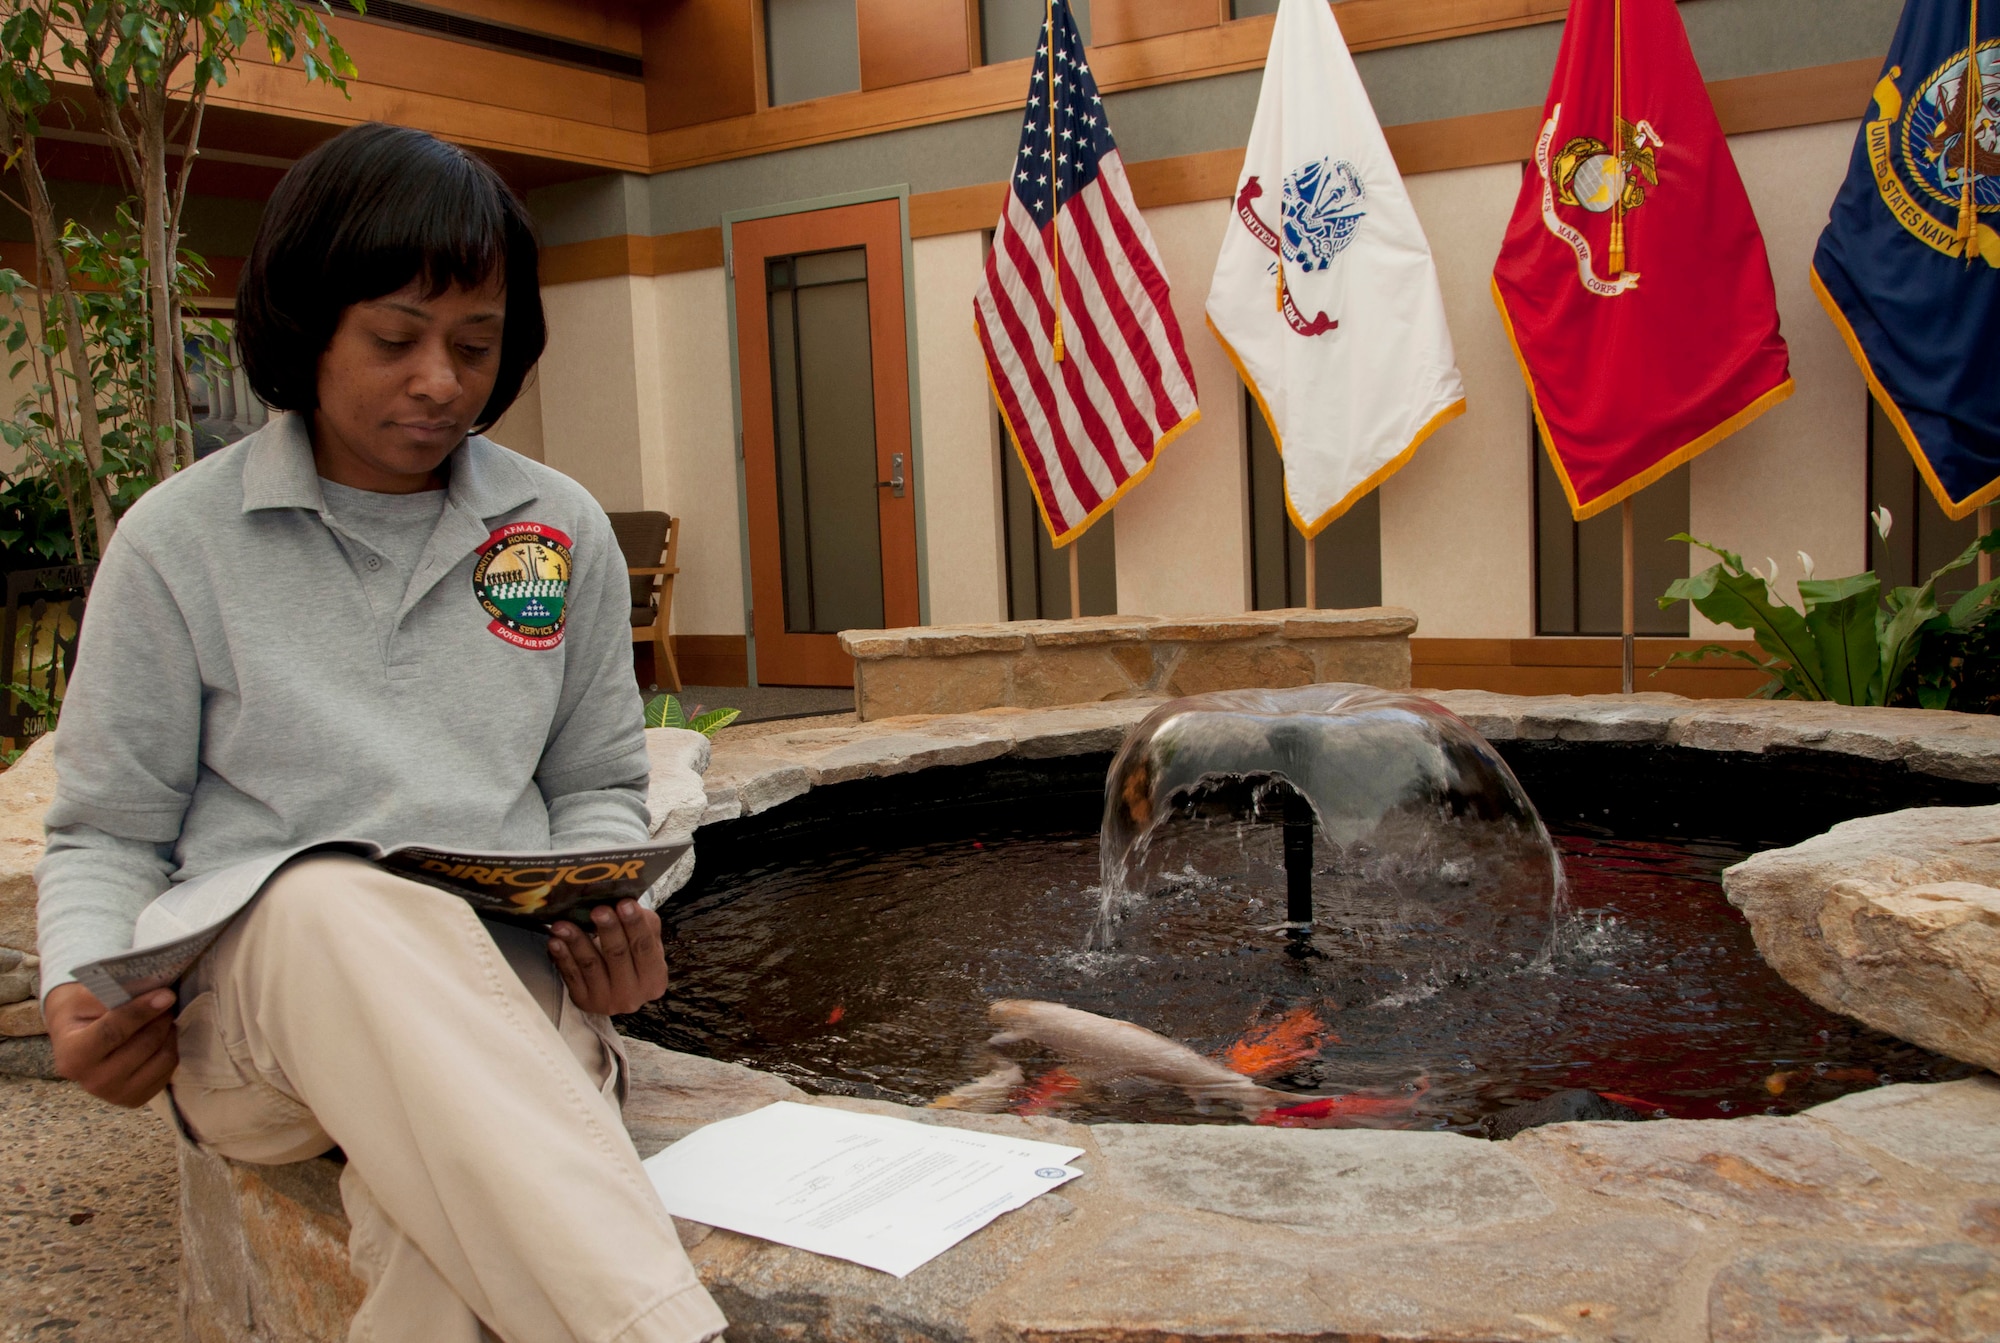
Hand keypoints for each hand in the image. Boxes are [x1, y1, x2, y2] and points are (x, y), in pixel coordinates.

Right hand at [45, 982, 178, 1107]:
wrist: (76, 1039)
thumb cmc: (82, 1012)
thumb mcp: (86, 996)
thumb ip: (115, 993)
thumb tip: (155, 992)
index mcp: (73, 1056)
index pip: (114, 1032)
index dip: (142, 1011)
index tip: (166, 994)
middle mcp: (92, 1082)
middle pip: (144, 1044)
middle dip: (160, 1017)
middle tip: (164, 999)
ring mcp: (115, 1095)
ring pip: (163, 1057)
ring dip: (168, 1031)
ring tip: (161, 1016)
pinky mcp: (136, 1099)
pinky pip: (169, 1070)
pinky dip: (170, 1047)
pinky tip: (159, 1036)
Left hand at [548, 900, 667, 1014]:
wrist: (619, 987)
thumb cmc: (634, 956)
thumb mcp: (648, 941)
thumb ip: (644, 923)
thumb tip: (627, 904)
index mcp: (654, 979)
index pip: (644, 947)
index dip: (635, 924)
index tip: (624, 903)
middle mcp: (632, 995)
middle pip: (618, 956)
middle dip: (608, 930)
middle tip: (597, 910)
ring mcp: (606, 1002)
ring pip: (590, 965)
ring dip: (576, 941)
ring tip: (563, 924)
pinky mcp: (583, 1002)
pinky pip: (571, 976)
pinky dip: (562, 957)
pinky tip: (555, 941)